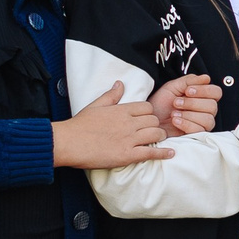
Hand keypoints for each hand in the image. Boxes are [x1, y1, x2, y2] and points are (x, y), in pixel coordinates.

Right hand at [54, 85, 173, 168]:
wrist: (68, 143)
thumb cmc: (79, 125)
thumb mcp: (96, 105)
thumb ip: (111, 95)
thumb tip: (120, 83)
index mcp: (121, 110)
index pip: (147, 107)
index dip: (149, 113)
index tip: (146, 119)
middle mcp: (128, 123)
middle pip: (154, 120)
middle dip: (155, 125)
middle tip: (152, 130)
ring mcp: (129, 139)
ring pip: (156, 134)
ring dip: (159, 137)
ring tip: (158, 140)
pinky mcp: (127, 155)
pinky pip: (151, 153)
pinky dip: (163, 153)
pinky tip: (170, 153)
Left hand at [148, 73, 217, 136]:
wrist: (149, 120)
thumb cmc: (160, 104)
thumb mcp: (172, 87)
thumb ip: (189, 81)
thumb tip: (206, 78)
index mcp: (202, 97)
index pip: (216, 92)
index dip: (205, 91)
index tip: (188, 91)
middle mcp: (205, 110)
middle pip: (212, 106)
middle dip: (192, 103)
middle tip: (176, 102)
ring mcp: (202, 124)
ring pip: (208, 119)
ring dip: (189, 114)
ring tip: (174, 113)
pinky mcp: (196, 135)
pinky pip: (199, 130)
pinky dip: (186, 124)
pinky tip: (175, 121)